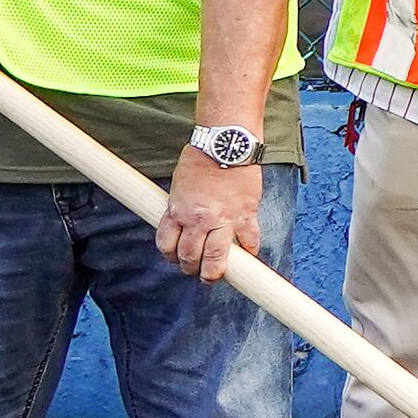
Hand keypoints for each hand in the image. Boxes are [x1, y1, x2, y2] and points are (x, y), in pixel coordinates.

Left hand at [160, 146, 260, 282]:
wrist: (226, 144)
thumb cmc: (201, 159)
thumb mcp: (180, 185)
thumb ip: (181, 207)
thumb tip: (185, 225)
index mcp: (178, 210)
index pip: (167, 244)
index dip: (170, 257)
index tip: (177, 259)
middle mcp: (198, 219)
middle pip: (190, 256)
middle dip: (191, 268)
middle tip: (197, 271)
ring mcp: (224, 219)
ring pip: (217, 257)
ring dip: (215, 271)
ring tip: (217, 273)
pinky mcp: (247, 215)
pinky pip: (250, 241)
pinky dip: (250, 251)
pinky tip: (248, 254)